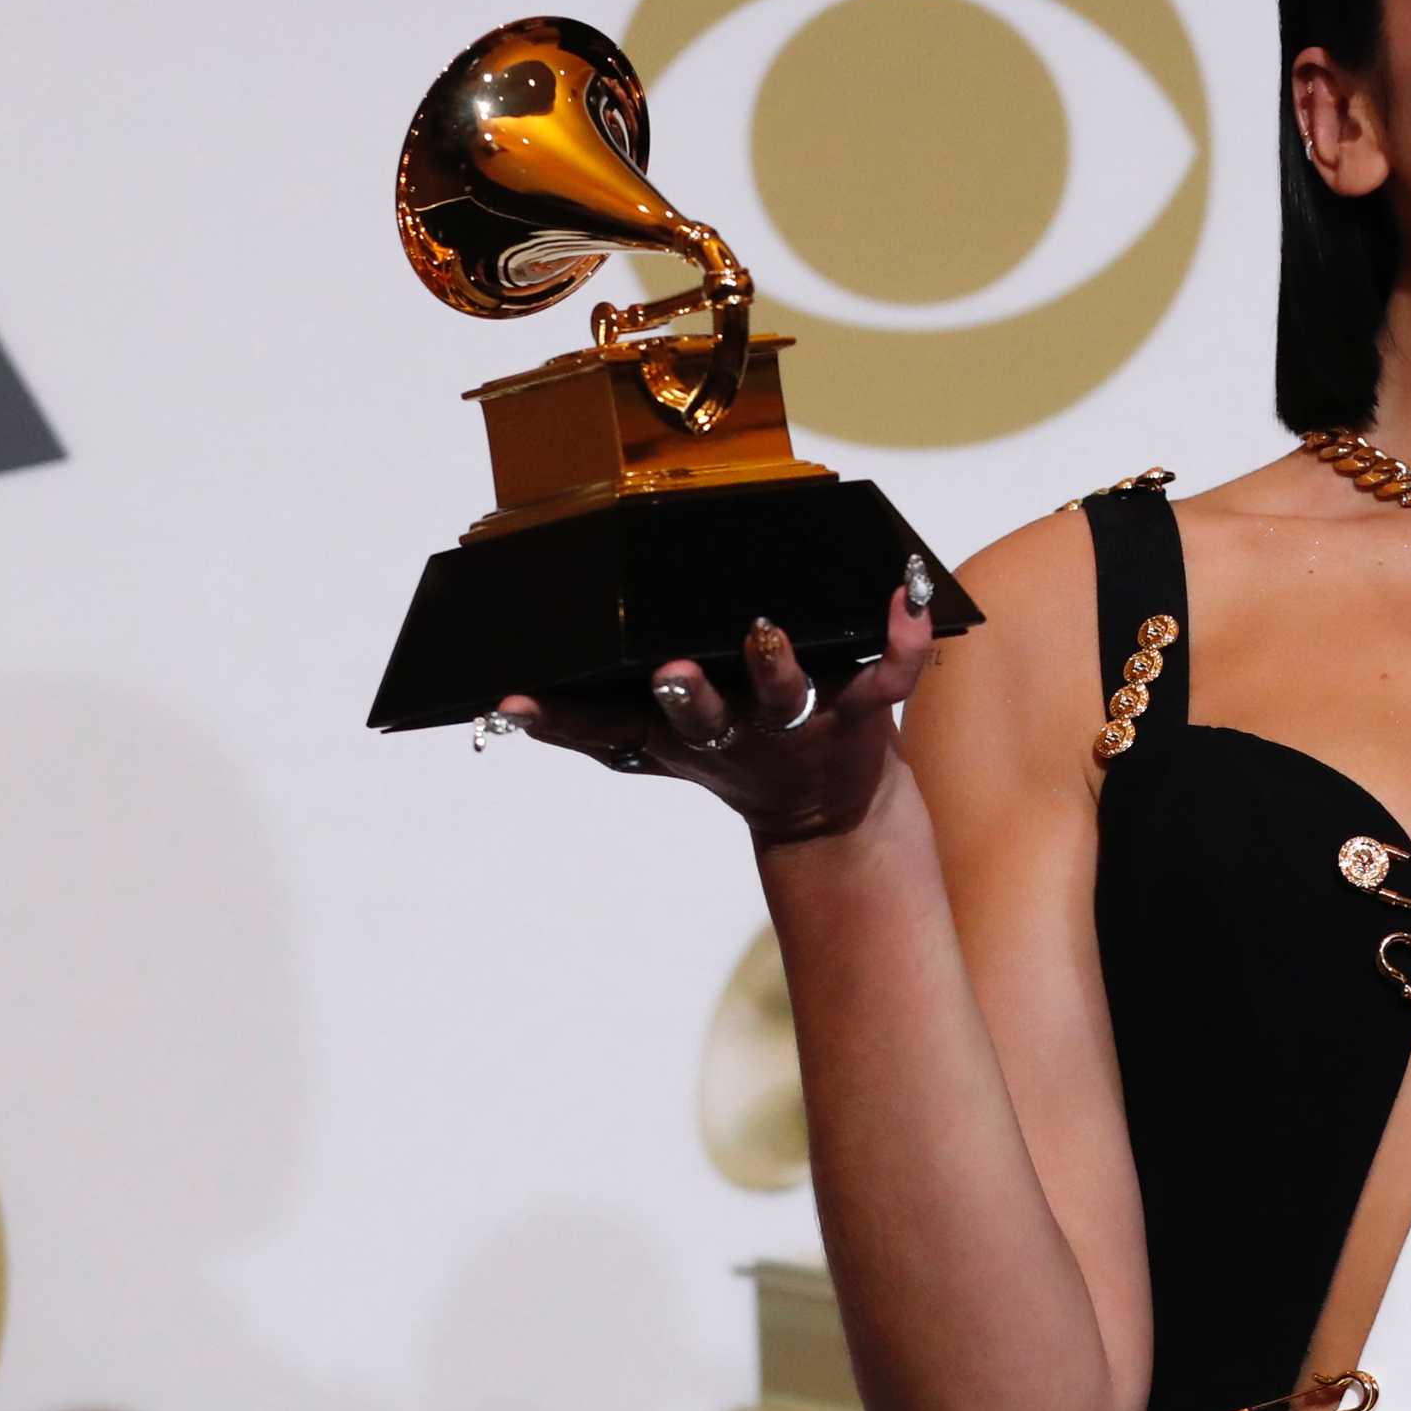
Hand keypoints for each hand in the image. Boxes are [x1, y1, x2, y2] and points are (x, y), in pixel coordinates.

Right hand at [487, 553, 945, 844]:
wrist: (833, 817)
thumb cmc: (734, 760)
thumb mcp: (657, 751)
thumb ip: (590, 726)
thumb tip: (508, 703)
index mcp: (682, 736)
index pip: (611, 730)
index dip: (563, 723)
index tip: (518, 701)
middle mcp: (739, 734)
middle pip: (706, 719)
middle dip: (687, 698)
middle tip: (670, 670)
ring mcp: (803, 723)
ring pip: (789, 696)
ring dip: (775, 669)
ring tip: (765, 629)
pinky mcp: (865, 712)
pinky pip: (890, 673)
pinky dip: (900, 635)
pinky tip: (902, 593)